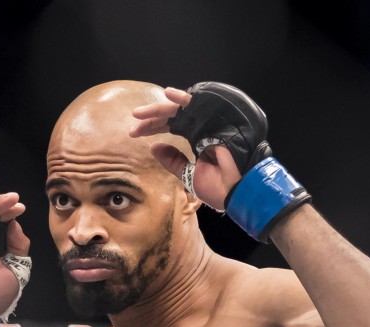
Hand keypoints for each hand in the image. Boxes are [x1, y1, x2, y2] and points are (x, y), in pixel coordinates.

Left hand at [130, 87, 241, 210]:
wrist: (237, 189)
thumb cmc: (217, 185)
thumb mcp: (188, 174)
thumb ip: (172, 160)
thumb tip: (153, 148)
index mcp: (195, 137)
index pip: (169, 127)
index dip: (151, 128)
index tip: (133, 133)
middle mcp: (200, 126)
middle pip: (171, 116)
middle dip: (151, 118)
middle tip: (133, 119)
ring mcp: (207, 120)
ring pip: (180, 108)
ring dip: (160, 108)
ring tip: (140, 112)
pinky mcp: (215, 117)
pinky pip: (198, 103)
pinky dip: (182, 97)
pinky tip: (168, 94)